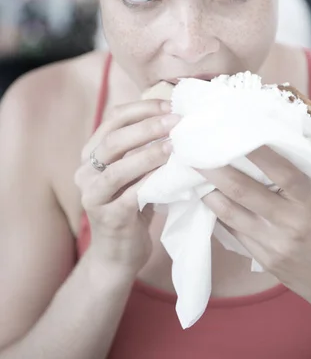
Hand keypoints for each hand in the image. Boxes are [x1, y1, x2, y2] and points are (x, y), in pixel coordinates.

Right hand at [75, 100, 179, 277]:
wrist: (119, 255)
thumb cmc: (132, 205)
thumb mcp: (133, 172)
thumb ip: (142, 147)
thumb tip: (174, 116)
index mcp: (91, 154)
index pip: (113, 119)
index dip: (142, 108)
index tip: (170, 105)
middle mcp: (85, 173)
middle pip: (113, 141)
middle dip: (147, 127)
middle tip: (176, 122)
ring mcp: (93, 197)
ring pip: (118, 168)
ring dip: (150, 153)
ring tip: (175, 145)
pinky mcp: (108, 219)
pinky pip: (131, 195)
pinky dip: (152, 181)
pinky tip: (171, 173)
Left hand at [201, 147, 310, 321]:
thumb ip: (300, 180)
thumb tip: (269, 152)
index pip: (281, 170)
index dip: (255, 150)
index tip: (231, 131)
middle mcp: (290, 222)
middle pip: (243, 191)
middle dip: (214, 169)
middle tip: (193, 151)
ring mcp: (274, 244)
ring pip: (230, 212)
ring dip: (208, 191)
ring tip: (193, 173)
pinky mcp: (264, 260)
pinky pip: (233, 232)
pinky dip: (219, 214)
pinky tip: (208, 200)